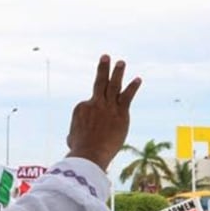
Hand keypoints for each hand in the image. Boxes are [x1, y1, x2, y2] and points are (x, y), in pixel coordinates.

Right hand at [65, 55, 141, 170]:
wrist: (89, 154)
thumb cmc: (80, 150)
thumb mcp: (72, 139)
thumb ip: (75, 134)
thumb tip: (72, 138)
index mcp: (81, 108)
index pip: (90, 104)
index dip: (93, 114)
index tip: (92, 129)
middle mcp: (94, 103)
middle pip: (99, 83)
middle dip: (103, 69)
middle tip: (106, 57)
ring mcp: (108, 107)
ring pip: (113, 86)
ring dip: (118, 73)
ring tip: (121, 62)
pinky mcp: (121, 113)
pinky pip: (127, 97)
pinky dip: (132, 87)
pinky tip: (138, 79)